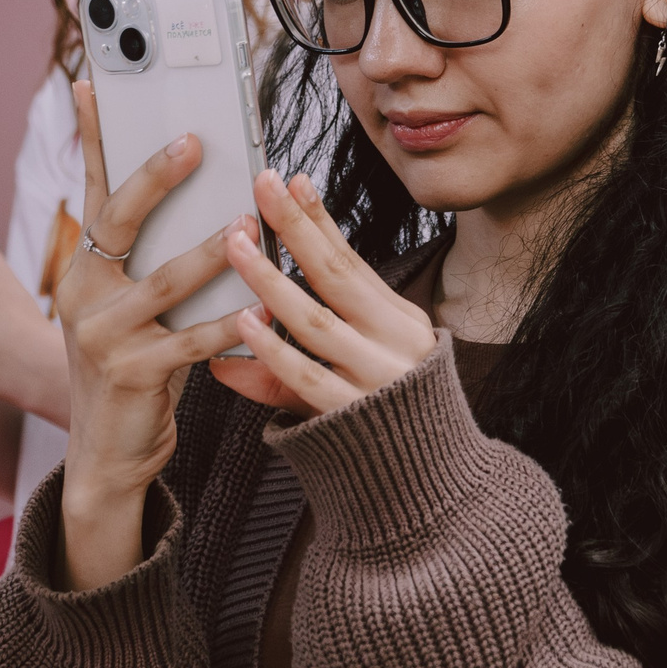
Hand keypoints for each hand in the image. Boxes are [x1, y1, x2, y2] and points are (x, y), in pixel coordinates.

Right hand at [56, 83, 249, 588]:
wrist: (108, 452)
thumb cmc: (135, 368)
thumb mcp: (133, 306)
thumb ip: (154, 258)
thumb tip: (211, 200)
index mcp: (87, 267)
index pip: (92, 188)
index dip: (92, 137)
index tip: (94, 84)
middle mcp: (84, 291)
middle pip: (118, 217)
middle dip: (156, 174)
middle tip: (195, 139)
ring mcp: (102, 333)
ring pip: (164, 278)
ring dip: (210, 249)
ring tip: (246, 220)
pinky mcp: (131, 372)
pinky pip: (190, 340)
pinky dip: (229, 323)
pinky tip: (260, 308)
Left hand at [209, 168, 436, 419]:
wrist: (430, 487)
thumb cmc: (384, 420)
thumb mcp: (354, 371)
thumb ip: (294, 350)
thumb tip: (238, 321)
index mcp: (400, 321)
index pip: (352, 260)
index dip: (319, 219)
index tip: (292, 180)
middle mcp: (395, 344)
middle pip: (336, 274)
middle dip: (295, 226)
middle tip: (261, 187)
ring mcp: (377, 379)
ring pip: (316, 320)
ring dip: (271, 280)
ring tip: (236, 246)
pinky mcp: (354, 416)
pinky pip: (306, 376)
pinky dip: (273, 348)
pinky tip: (244, 321)